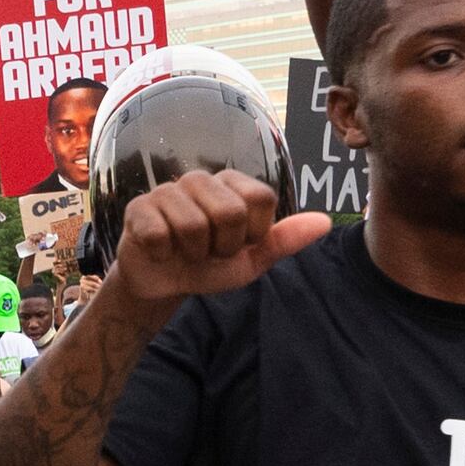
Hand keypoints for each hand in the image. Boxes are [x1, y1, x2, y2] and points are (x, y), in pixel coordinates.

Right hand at [101, 170, 328, 310]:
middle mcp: (201, 180)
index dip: (253, 233)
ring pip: (193, 225)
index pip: (261, 198)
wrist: (164, 284)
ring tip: (185, 252)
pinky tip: (160, 251)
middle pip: (230, 211)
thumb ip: (286, 240)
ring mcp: (167, 191)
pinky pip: (158, 233)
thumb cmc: (209, 266)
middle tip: (209, 252)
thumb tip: (326, 222)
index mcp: (233, 186)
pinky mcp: (138, 208)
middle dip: (223, 247)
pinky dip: (163, 254)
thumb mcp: (253, 260)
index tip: (239, 244)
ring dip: (192, 254)